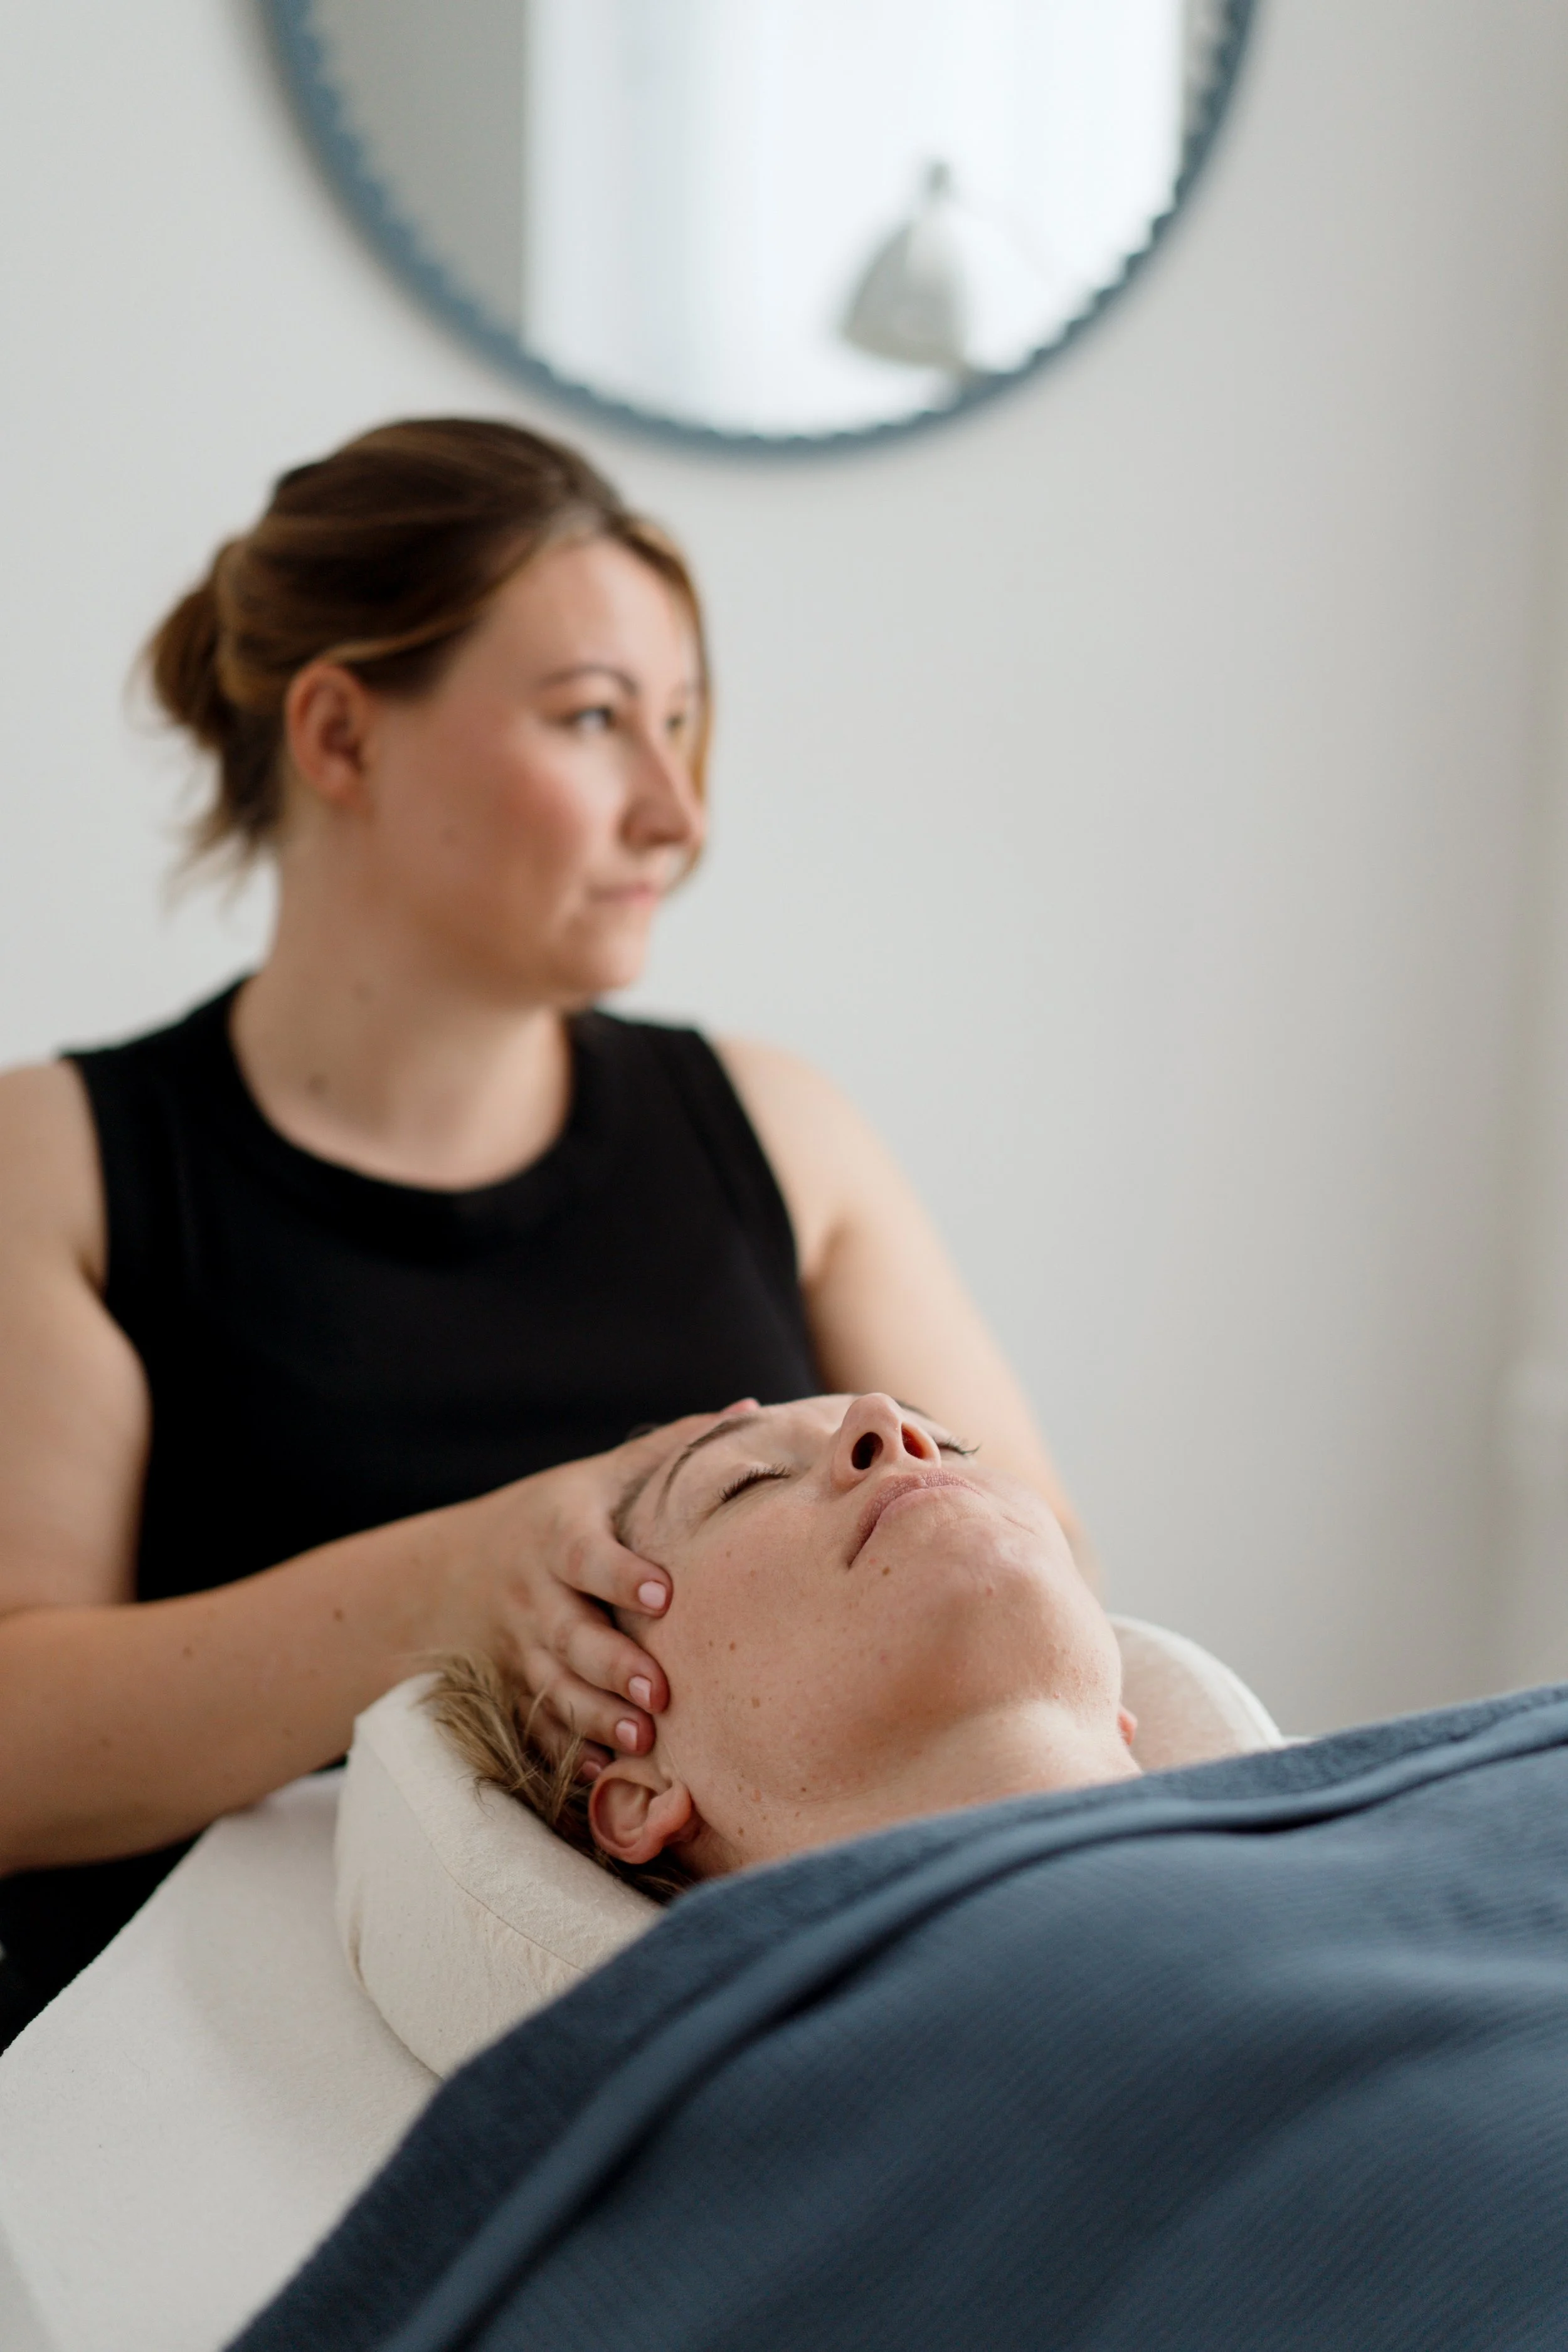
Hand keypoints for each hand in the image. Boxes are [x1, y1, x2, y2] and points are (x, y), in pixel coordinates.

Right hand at [450, 1409, 747, 1771]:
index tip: (664, 1595)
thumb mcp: (605, 1474)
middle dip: (613, 1665)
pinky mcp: (518, 1687)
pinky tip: (608, 1775)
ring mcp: (521, 1646)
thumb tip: (754, 1407)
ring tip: (645, 1743)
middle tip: (661, 1691)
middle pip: (568, 1633)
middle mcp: (534, 1592)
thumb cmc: (564, 1513)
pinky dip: (570, 1753)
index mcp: (559, 1531)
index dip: (620, 1574)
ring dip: (597, 1716)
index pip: (584, 1553)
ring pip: (554, 1687)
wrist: (460, 1569)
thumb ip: (675, 1447)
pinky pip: (539, 1726)